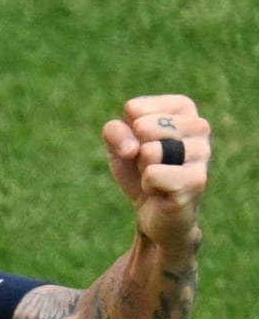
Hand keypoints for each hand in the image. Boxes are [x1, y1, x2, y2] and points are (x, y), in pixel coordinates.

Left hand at [102, 96, 210, 250]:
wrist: (153, 211)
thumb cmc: (138, 170)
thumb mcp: (117, 144)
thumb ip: (115, 131)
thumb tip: (134, 149)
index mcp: (182, 108)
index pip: (134, 108)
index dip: (126, 133)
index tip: (140, 146)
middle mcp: (199, 125)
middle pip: (142, 127)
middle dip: (135, 150)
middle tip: (149, 164)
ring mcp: (202, 152)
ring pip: (149, 150)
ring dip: (143, 168)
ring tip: (156, 176)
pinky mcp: (198, 179)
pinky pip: (153, 174)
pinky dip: (148, 185)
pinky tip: (162, 191)